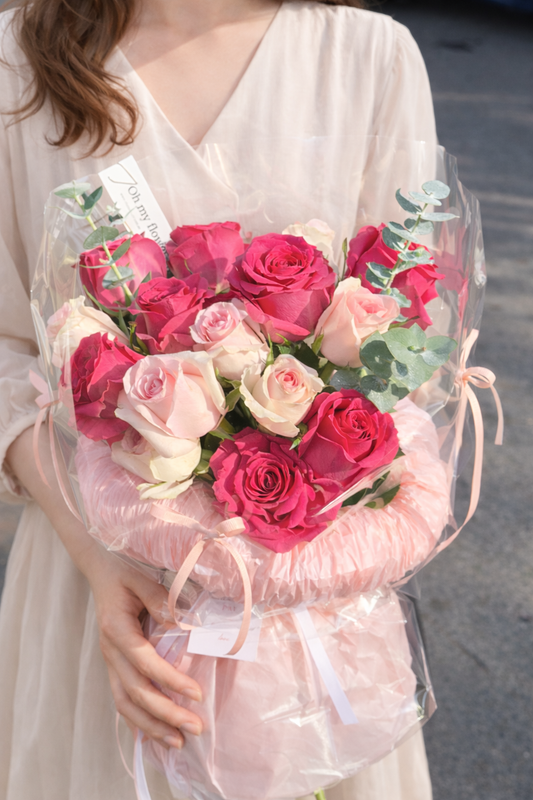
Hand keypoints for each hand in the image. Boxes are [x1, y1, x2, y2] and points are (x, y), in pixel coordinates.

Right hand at [86, 548, 202, 750]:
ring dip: (151, 725)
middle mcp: (111, 651)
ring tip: (178, 742)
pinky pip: (123, 698)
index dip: (171, 681)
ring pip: (126, 703)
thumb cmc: (123, 572)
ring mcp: (110, 661)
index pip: (146, 663)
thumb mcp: (140, 577)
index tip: (197, 695)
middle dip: (166, 714)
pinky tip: (156, 733)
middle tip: (195, 728)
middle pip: (136, 692)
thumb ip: (158, 599)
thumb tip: (179, 622)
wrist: (100, 569)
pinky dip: (138, 720)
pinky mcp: (114, 665)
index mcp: (117, 630)